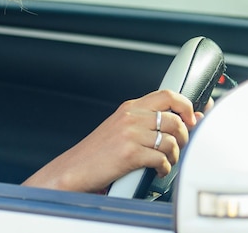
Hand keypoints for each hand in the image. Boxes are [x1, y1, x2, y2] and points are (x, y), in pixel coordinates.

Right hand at [22, 89, 198, 192]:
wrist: (75, 168)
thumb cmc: (98, 152)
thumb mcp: (120, 128)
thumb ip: (148, 121)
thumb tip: (187, 120)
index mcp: (128, 108)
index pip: (168, 95)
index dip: (186, 106)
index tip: (191, 120)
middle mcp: (130, 117)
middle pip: (175, 118)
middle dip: (184, 135)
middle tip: (177, 146)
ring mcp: (130, 134)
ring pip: (172, 139)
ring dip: (174, 155)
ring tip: (164, 161)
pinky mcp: (130, 153)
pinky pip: (162, 158)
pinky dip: (163, 168)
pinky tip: (155, 170)